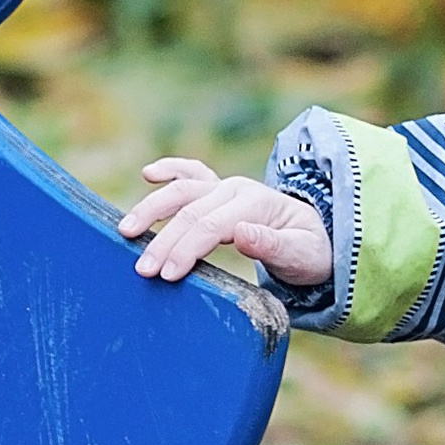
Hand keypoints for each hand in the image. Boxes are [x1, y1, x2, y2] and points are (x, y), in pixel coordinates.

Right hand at [120, 158, 333, 289]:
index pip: (212, 225)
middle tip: (142, 270)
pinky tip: (149, 173)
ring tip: (126, 232)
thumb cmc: (309, 251)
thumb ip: (273, 245)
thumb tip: (240, 232)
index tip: (168, 275)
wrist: (319, 240)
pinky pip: (191, 174)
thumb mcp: (302, 255)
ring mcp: (225, 187)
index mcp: (256, 203)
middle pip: (191, 212)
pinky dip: (170, 170)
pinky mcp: (218, 192)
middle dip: (163, 241)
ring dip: (152, 209)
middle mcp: (237, 189)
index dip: (187, 249)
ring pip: (182, 191)